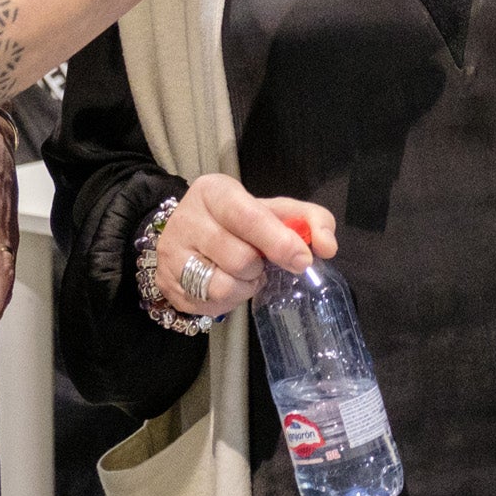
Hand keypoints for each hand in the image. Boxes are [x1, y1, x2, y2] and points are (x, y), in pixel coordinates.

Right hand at [152, 172, 337, 319]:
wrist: (188, 235)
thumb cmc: (239, 222)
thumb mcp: (273, 210)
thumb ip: (308, 220)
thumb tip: (327, 246)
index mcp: (214, 191)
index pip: (248, 217)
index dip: (278, 241)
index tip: (302, 259)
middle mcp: (187, 218)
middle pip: (240, 258)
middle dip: (260, 266)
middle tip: (260, 261)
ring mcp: (172, 253)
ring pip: (224, 285)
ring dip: (245, 285)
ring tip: (243, 272)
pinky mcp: (168, 284)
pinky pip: (210, 304)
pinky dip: (229, 300)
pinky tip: (227, 283)